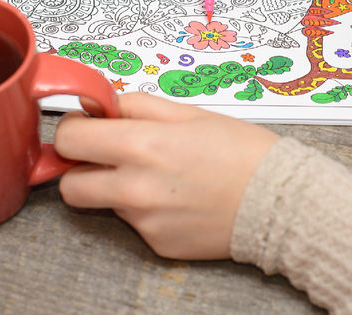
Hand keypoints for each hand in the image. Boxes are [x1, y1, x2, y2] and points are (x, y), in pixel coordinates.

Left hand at [55, 92, 278, 259]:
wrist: (281, 202)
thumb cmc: (241, 150)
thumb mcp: (188, 112)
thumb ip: (136, 106)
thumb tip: (101, 106)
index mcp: (143, 145)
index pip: (69, 140)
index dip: (73, 130)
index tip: (87, 126)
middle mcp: (136, 188)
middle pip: (70, 186)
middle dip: (80, 168)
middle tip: (105, 155)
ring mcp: (145, 222)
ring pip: (103, 203)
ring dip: (115, 188)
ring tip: (156, 176)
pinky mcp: (157, 244)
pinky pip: (134, 223)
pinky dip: (147, 210)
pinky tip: (178, 199)